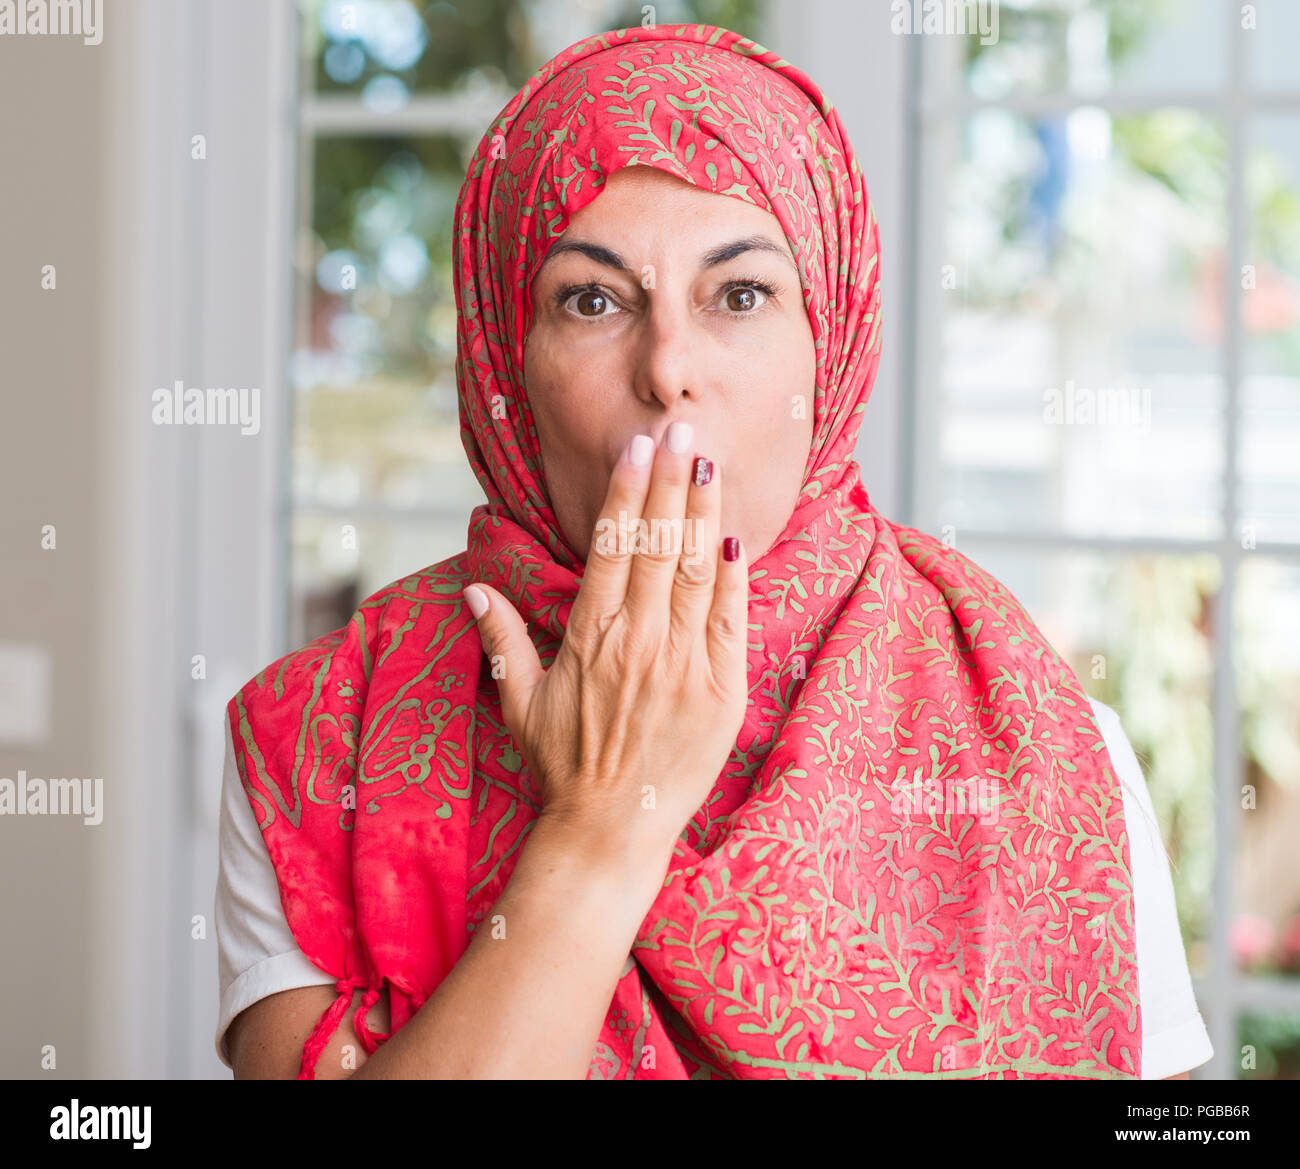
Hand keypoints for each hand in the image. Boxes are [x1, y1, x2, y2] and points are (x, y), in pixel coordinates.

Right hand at [462, 421, 748, 871]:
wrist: (612, 831)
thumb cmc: (563, 765)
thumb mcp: (519, 704)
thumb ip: (501, 641)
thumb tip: (473, 588)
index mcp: (591, 638)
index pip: (613, 548)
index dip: (627, 494)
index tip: (637, 449)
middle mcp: (640, 642)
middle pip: (660, 546)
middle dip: (672, 483)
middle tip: (683, 430)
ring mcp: (686, 665)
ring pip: (698, 572)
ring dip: (703, 513)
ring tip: (710, 463)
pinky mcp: (722, 691)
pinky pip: (730, 620)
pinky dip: (733, 576)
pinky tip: (733, 534)